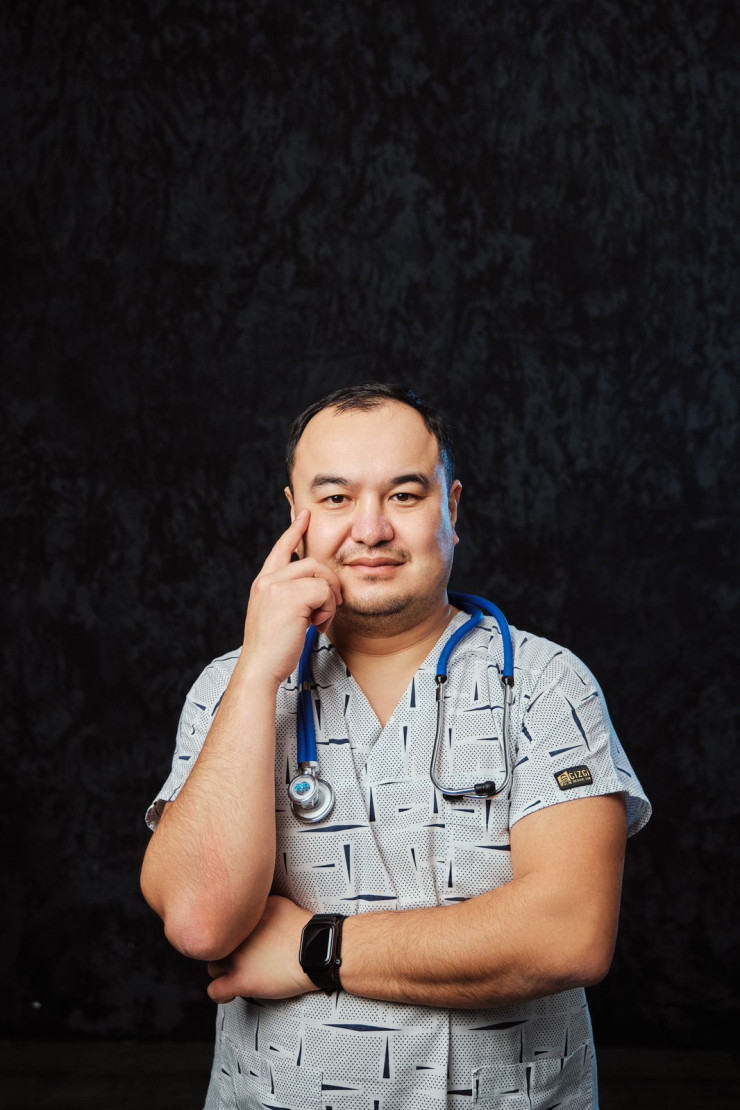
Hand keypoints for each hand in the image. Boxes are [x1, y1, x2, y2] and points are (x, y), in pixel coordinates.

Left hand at [206, 895, 316, 1002]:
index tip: (241, 942)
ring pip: (212, 967)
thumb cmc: (305, 931)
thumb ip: (259, 907)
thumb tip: (251, 911)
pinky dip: (220, 995)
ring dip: (222, 972)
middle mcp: (236, 935)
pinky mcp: (241, 980)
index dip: (232, 936)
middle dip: (226, 953)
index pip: (224, 926)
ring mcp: (237, 957)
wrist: (317, 951)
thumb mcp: (279, 904)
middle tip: (241, 958)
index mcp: (245, 916)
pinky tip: (228, 994)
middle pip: (216, 945)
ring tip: (235, 975)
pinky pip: (215, 991)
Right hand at [239, 510, 342, 686]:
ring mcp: (277, 587)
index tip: (305, 515)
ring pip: (320, 576)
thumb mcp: (278, 615)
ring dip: (329, 600)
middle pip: (312, 563)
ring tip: (319, 621)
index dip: (294, 530)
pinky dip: (328, 611)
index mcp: (263, 583)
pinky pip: (324, 592)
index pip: (281, 549)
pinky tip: (316, 626)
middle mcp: (267, 580)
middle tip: (332, 605)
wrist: (260, 667)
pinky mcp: (290, 597)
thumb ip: (290, 597)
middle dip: (329, 583)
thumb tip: (318, 587)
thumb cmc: (272, 649)